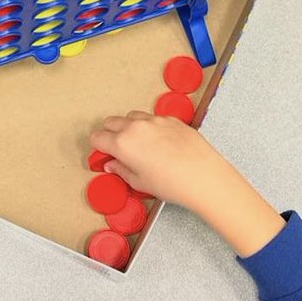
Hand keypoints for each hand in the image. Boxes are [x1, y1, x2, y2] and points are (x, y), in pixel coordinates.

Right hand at [90, 110, 285, 256]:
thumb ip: (121, 170)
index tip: (105, 155)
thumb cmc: (172, 184)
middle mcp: (135, 126)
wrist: (203, 176)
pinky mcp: (171, 119)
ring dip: (129, 127)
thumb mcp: (139, 183)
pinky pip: (152, 118)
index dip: (99, 147)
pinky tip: (160, 144)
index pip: (98, 137)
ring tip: (140, 146)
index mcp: (122, 143)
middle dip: (110, 134)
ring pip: (132, 117)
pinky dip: (149, 127)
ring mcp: (154, 120)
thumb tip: (113, 164)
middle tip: (119, 150)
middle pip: (111, 122)